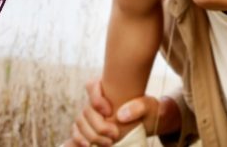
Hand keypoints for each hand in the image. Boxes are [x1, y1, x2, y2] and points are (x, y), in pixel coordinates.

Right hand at [66, 79, 180, 145]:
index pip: (92, 85)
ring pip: (80, 122)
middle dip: (98, 124)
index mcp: (109, 88)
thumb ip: (140, 106)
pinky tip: (88, 146)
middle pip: (86, 109)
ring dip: (91, 135)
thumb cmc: (149, 111)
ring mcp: (91, 115)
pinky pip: (76, 132)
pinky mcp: (89, 129)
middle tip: (115, 134)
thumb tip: (120, 115)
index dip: (96, 99)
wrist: (148, 124)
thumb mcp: (150, 107)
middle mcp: (97, 101)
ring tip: (109, 143)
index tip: (109, 112)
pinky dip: (79, 140)